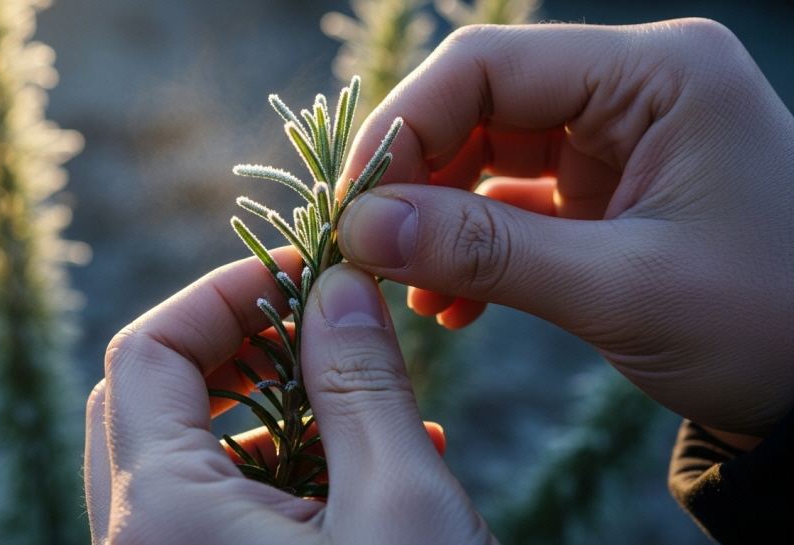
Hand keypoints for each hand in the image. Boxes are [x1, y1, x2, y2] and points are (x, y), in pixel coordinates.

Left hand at [85, 248, 495, 544]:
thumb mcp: (401, 501)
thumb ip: (360, 380)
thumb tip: (337, 287)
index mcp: (162, 514)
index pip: (147, 352)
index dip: (223, 293)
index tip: (306, 271)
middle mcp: (141, 542)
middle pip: (149, 395)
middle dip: (238, 342)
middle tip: (316, 322)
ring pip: (185, 452)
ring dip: (268, 405)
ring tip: (359, 399)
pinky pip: (214, 507)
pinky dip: (278, 467)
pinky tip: (368, 468)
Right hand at [337, 19, 793, 437]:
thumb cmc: (765, 326)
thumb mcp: (621, 289)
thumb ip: (485, 253)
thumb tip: (362, 228)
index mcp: (655, 75)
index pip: (485, 67)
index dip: (402, 128)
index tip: (352, 206)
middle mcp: (631, 90)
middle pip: (477, 108)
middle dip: (414, 183)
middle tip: (366, 252)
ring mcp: (617, 140)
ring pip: (484, 158)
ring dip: (436, 222)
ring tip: (410, 287)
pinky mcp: (606, 190)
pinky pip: (512, 203)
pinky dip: (472, 248)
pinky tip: (450, 303)